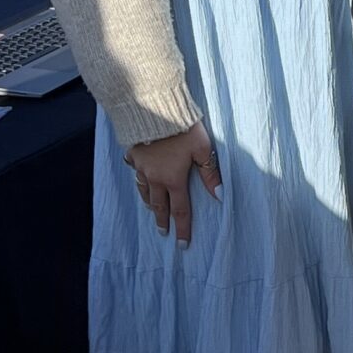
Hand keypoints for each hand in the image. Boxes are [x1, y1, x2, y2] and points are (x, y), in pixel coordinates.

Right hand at [127, 123, 219, 245]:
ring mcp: (141, 166)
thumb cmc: (182, 128)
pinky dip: (137, 176)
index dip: (183, 228)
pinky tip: (138, 174)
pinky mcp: (132, 153)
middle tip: (163, 232)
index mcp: (174, 179)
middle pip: (159, 204)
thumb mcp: (202, 149)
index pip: (180, 209)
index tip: (182, 244)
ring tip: (151, 209)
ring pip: (144, 190)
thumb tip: (219, 195)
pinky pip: (134, 169)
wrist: (153, 108)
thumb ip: (210, 173)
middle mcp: (155, 177)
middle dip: (161, 220)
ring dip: (149, 202)